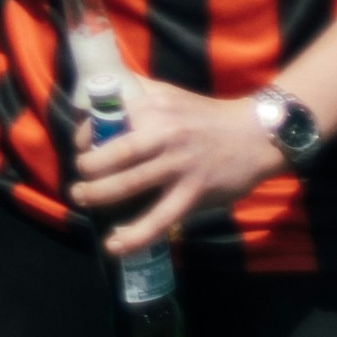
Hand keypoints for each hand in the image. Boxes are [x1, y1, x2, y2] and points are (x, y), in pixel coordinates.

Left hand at [73, 71, 287, 255]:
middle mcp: (164, 133)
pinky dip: (135, 234)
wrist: (257, 134)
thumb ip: (135, 91)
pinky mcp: (194, 191)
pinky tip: (116, 245)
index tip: (81, 150)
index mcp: (153, 107)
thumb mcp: (168, 93)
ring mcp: (179, 164)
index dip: (83, 138)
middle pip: (111, 154)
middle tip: (79, 181)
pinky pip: (160, 217)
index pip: (104, 121)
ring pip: (129, 184)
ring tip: (83, 201)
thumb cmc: (205, 115)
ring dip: (98, 196)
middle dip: (86, 170)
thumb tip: (95, 95)